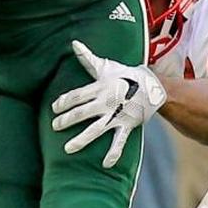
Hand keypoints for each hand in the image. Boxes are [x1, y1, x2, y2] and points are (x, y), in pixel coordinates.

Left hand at [51, 40, 166, 168]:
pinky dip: (114, 152)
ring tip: (68, 149)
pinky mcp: (127, 124)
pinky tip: (105, 164)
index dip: (64, 101)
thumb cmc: (126, 75)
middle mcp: (106, 102)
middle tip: (55, 126)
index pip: (77, 95)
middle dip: (67, 120)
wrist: (153, 85)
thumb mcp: (106, 66)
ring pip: (96, 129)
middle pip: (82, 112)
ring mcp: (116, 114)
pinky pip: (120, 141)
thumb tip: (73, 42)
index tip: (54, 108)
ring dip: (82, 139)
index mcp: (100, 87)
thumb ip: (87, 58)